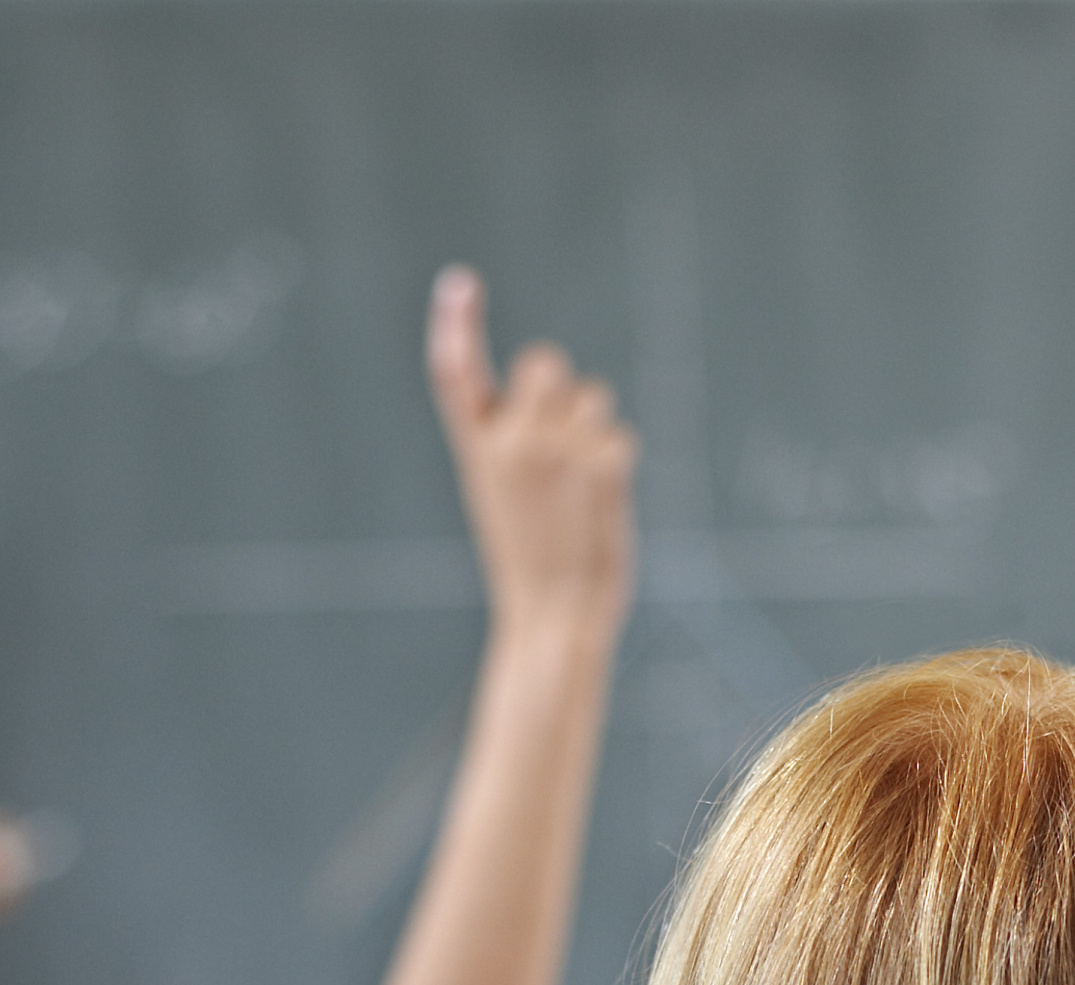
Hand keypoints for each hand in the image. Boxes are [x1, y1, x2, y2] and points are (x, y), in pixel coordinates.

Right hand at [425, 268, 637, 640]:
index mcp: (476, 447)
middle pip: (544, 363)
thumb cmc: (530, 554)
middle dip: (560, 390)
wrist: (555, 613)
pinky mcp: (599, 465)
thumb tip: (554, 383)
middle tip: (561, 439)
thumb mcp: (500, 490)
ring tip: (580, 484)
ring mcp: (555, 452)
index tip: (460, 281)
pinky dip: (618, 464)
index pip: (455, 372)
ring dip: (595, 429)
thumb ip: (515, 435)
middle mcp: (510, 442)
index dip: (456, 323)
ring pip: (592, 396)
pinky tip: (600, 503)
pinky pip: (619, 436)